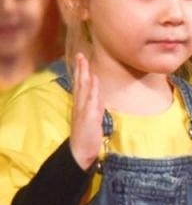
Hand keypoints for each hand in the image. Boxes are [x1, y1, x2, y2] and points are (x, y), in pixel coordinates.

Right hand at [67, 53, 102, 169]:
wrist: (80, 151)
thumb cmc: (87, 136)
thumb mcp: (93, 119)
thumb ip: (96, 107)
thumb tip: (99, 97)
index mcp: (81, 105)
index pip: (80, 85)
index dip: (80, 72)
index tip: (81, 60)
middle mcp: (80, 105)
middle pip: (79, 83)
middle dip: (80, 68)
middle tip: (80, 54)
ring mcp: (83, 109)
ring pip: (83, 88)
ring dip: (84, 74)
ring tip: (84, 60)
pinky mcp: (88, 116)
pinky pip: (91, 100)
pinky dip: (93, 89)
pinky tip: (94, 79)